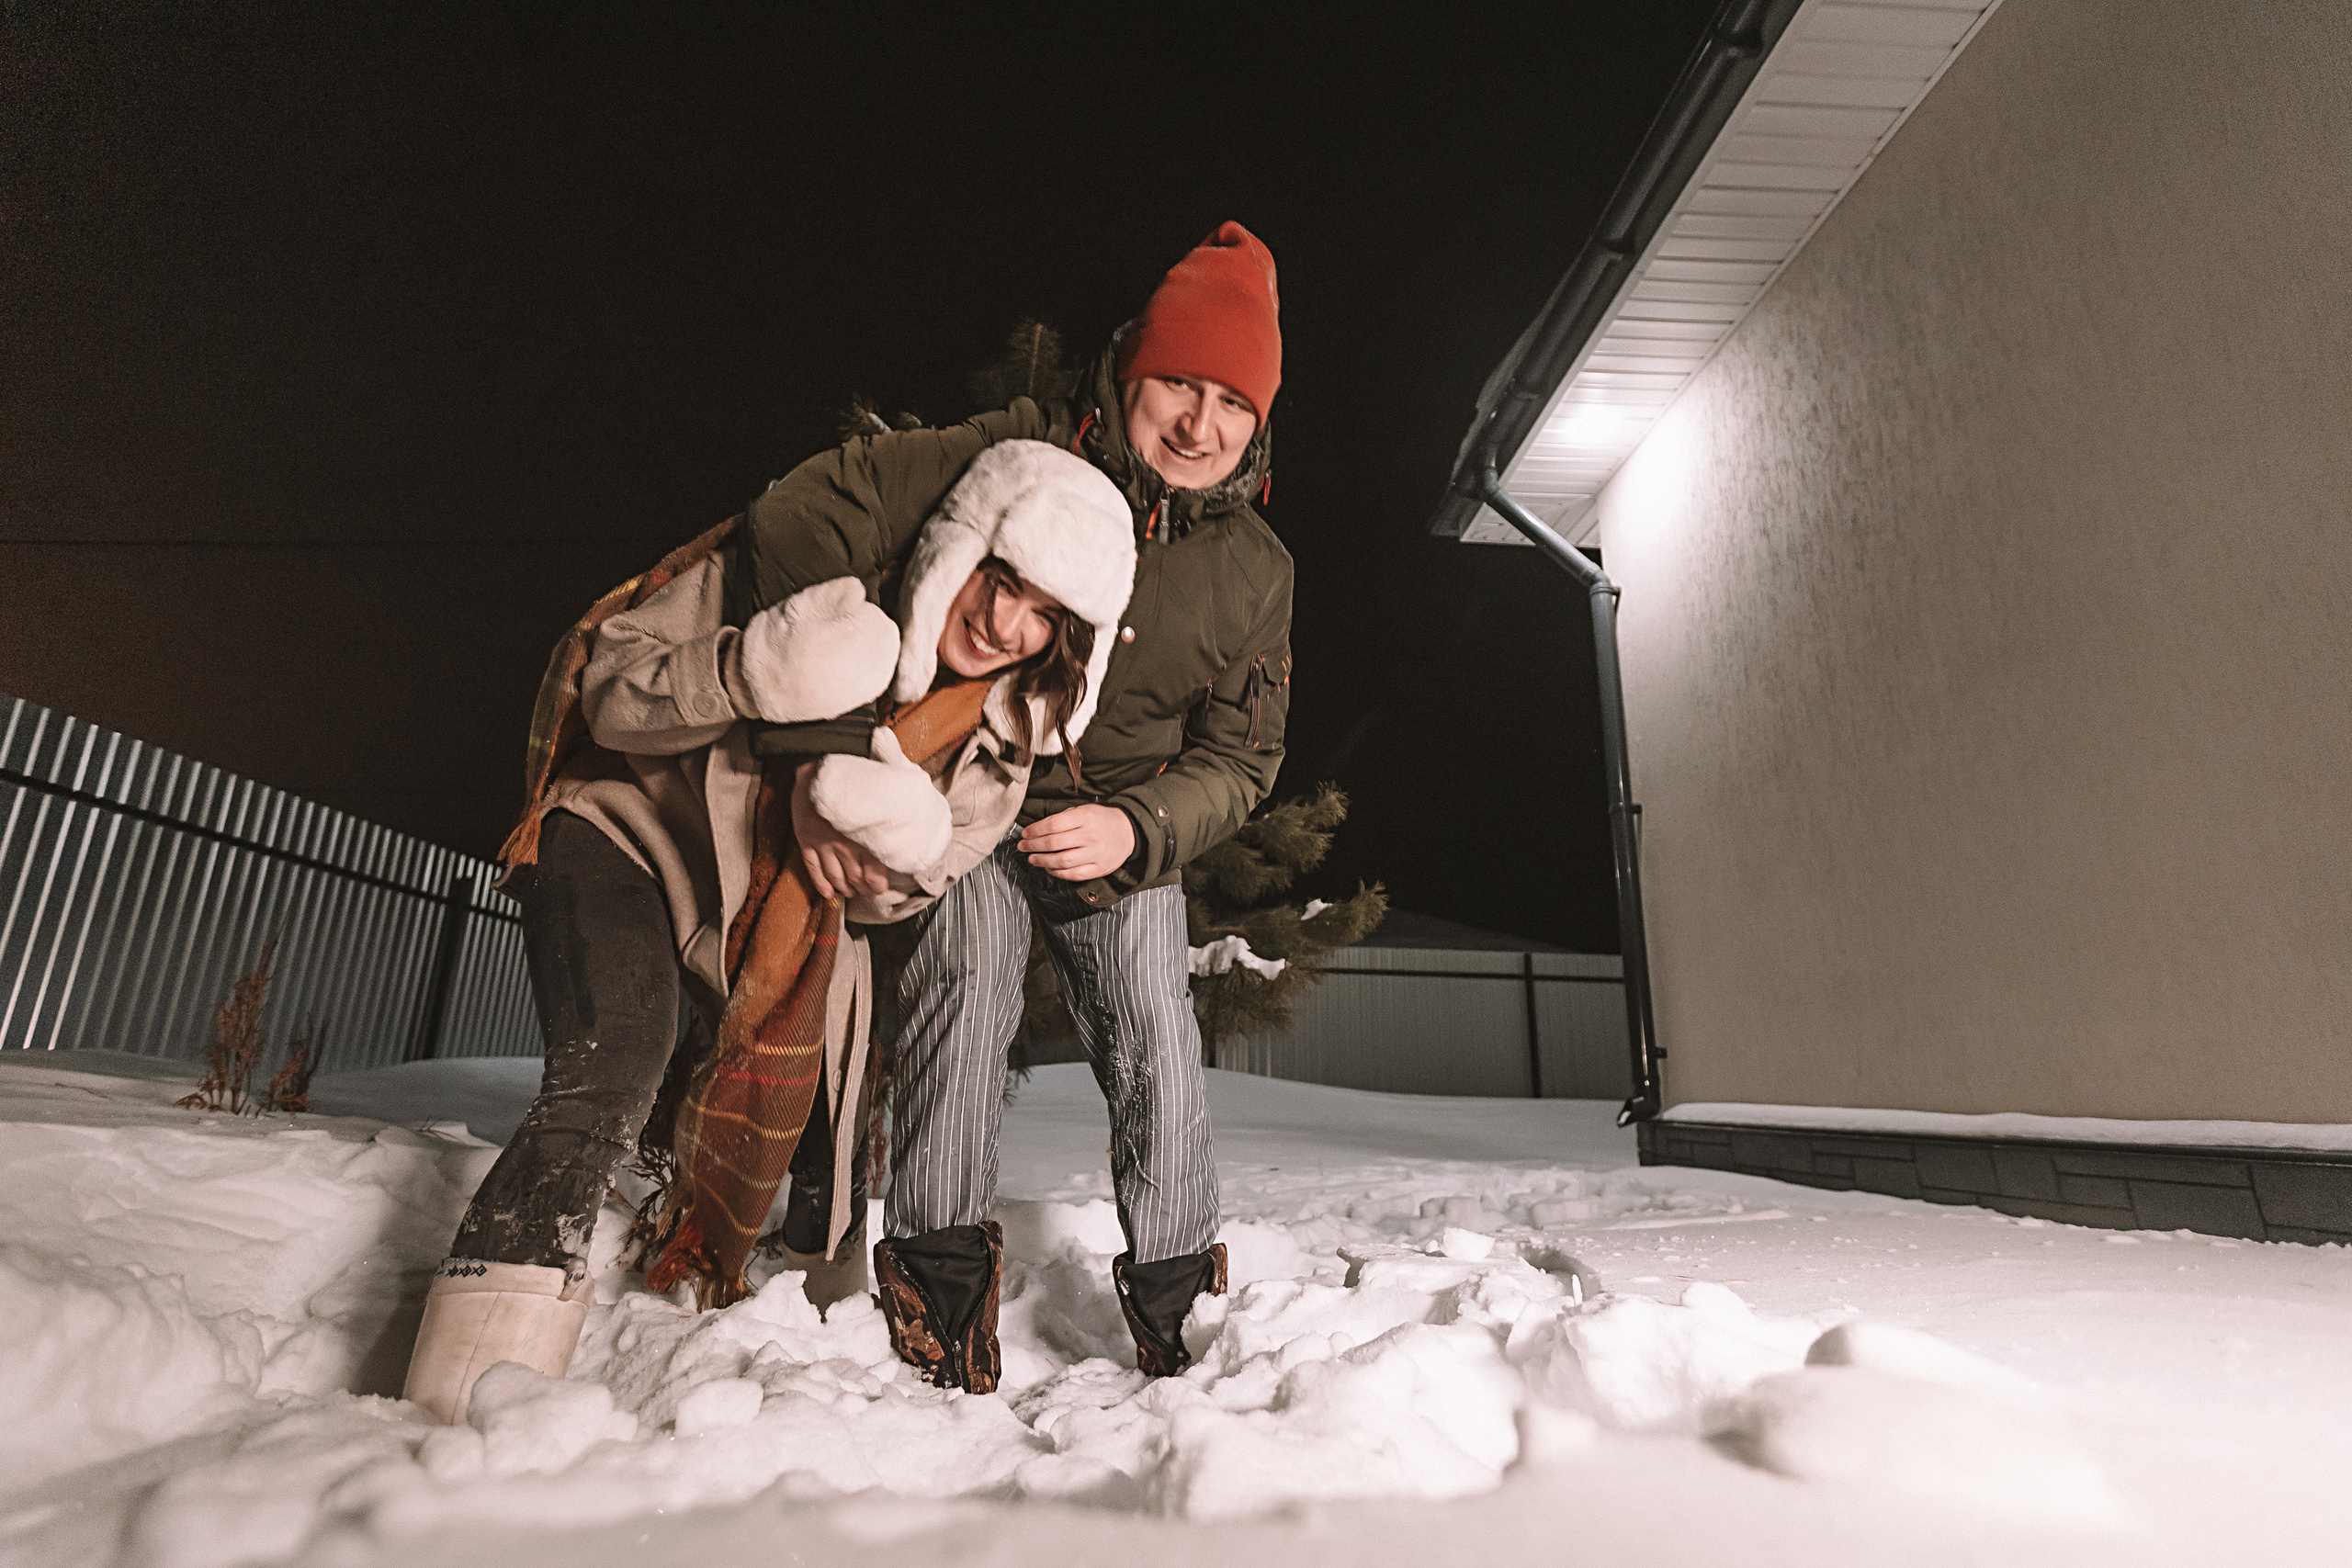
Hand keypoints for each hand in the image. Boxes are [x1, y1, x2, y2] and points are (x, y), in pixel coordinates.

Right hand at [791, 761, 890, 898]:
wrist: (819, 765)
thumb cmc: (855, 778)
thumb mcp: (880, 798)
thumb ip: (890, 817)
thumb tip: (909, 827)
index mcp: (866, 837)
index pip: (874, 875)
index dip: (877, 887)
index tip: (880, 888)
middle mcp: (845, 846)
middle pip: (854, 879)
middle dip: (861, 890)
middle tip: (865, 892)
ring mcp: (823, 844)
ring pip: (834, 877)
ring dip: (842, 888)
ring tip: (848, 891)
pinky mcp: (806, 840)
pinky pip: (813, 868)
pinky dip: (820, 883)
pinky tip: (827, 893)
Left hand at [1018, 804, 1135, 882]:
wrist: (1128, 832)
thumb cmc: (1101, 820)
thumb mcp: (1085, 810)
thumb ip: (1064, 818)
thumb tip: (1037, 830)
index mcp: (1086, 817)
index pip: (1053, 824)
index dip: (1035, 830)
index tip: (1025, 833)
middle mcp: (1090, 836)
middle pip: (1054, 843)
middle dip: (1033, 845)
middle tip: (1022, 846)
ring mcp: (1095, 853)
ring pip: (1062, 861)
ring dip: (1042, 861)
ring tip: (1032, 859)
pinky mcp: (1099, 868)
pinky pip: (1073, 874)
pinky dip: (1057, 873)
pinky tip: (1049, 868)